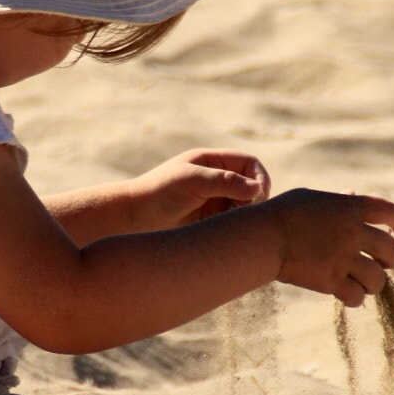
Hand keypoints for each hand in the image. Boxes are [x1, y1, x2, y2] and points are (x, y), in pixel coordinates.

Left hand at [130, 149, 270, 229]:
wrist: (133, 218)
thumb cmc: (158, 192)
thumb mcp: (192, 181)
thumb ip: (224, 182)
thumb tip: (257, 188)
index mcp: (212, 161)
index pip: (249, 164)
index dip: (259, 177)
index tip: (258, 195)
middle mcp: (216, 179)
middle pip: (251, 185)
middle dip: (254, 199)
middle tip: (244, 214)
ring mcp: (214, 200)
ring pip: (244, 206)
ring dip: (244, 215)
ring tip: (228, 224)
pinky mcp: (209, 220)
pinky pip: (232, 222)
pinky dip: (233, 227)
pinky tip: (222, 233)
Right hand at [265, 189, 393, 306]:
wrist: (263, 236)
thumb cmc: (283, 213)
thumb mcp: (313, 198)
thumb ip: (338, 200)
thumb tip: (355, 195)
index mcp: (351, 208)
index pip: (392, 213)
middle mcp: (353, 232)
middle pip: (392, 251)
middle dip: (391, 259)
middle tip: (381, 262)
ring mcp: (344, 258)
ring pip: (378, 279)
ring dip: (373, 282)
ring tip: (363, 282)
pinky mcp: (331, 281)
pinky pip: (357, 297)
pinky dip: (355, 298)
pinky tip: (348, 295)